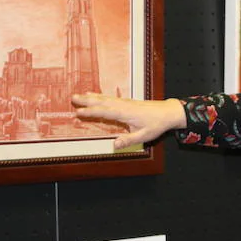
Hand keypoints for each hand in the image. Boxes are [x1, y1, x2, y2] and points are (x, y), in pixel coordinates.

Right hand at [70, 93, 185, 149]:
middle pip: (102, 102)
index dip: (90, 112)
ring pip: (105, 99)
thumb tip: (114, 145)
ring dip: (91, 97)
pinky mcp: (126, 102)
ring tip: (78, 95)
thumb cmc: (156, 124)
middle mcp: (123, 105)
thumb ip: (128, 140)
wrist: (167, 112)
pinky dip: (99, 96)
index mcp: (126, 113)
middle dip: (86, 101)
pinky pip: (110, 98)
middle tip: (72, 98)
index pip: (105, 112)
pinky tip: (94, 95)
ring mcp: (124, 102)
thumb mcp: (144, 136)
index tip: (78, 112)